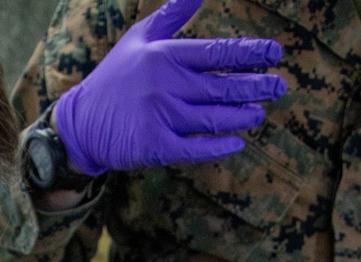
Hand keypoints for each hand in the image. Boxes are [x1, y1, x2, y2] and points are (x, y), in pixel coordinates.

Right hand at [52, 0, 285, 174]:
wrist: (82, 123)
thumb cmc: (115, 78)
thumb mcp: (139, 38)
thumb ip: (172, 15)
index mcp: (165, 55)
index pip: (216, 52)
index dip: (249, 53)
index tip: (274, 53)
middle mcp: (166, 85)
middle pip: (221, 86)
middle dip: (255, 85)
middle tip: (279, 85)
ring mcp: (162, 117)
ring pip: (213, 117)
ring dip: (241, 115)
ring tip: (259, 112)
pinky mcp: (156, 146)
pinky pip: (195, 148)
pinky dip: (218, 146)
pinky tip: (237, 143)